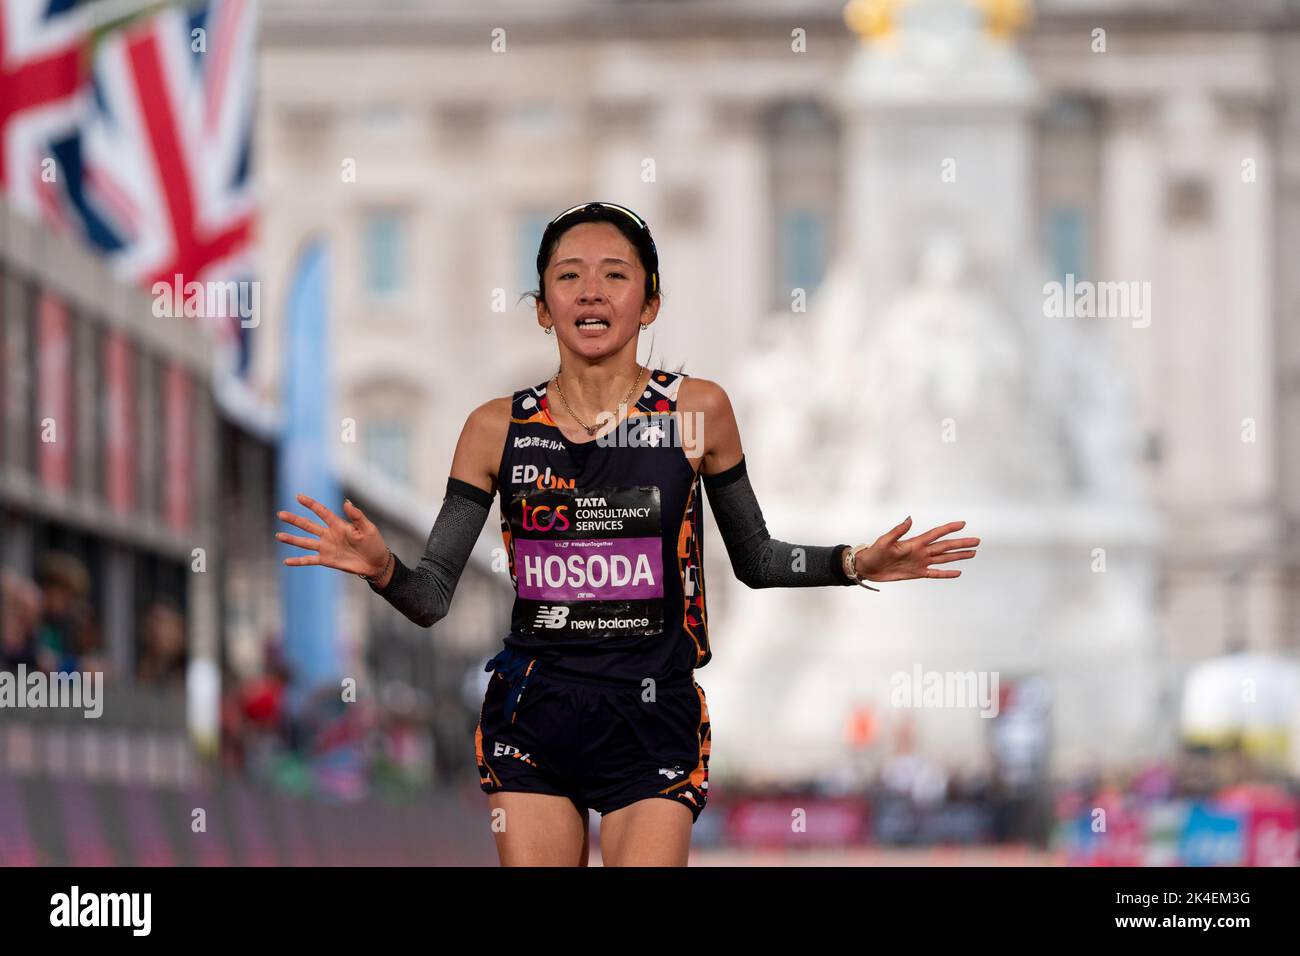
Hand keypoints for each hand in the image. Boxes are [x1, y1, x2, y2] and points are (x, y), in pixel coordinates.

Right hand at [276, 494, 388, 576]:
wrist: (377, 564)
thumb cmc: (374, 544)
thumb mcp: (368, 528)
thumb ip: (356, 516)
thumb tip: (346, 502)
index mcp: (339, 525)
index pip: (322, 512)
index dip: (311, 504)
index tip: (299, 496)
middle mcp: (329, 535)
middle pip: (308, 525)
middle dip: (294, 520)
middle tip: (280, 514)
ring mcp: (327, 548)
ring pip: (305, 542)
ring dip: (292, 539)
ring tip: (279, 535)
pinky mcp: (327, 560)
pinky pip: (309, 560)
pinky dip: (298, 561)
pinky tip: (286, 561)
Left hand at [853, 517, 978, 583]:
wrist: (867, 567)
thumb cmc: (874, 552)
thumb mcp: (885, 541)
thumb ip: (898, 531)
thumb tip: (910, 519)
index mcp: (914, 542)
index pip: (936, 534)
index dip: (949, 529)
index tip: (962, 523)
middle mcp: (921, 551)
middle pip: (945, 546)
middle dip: (961, 543)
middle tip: (977, 541)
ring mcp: (920, 562)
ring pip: (944, 558)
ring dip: (958, 556)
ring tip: (973, 553)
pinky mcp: (917, 573)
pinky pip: (935, 573)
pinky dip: (946, 573)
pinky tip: (958, 572)